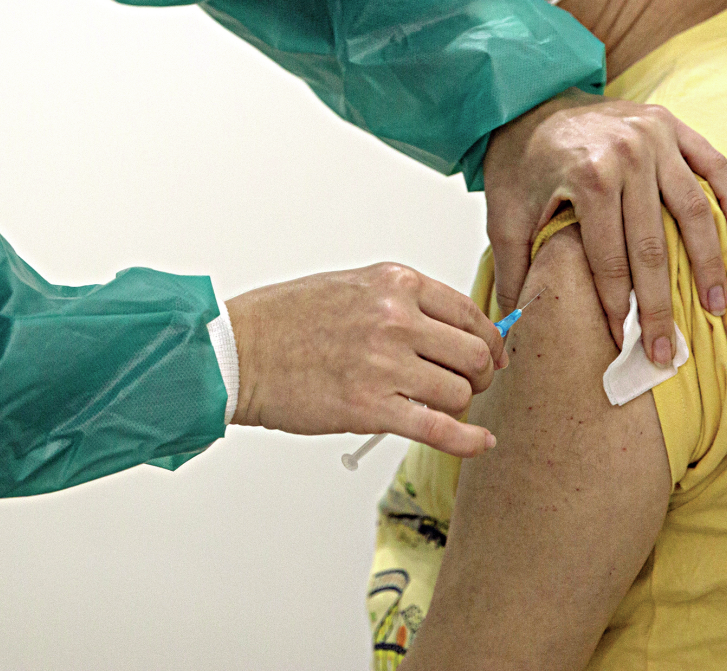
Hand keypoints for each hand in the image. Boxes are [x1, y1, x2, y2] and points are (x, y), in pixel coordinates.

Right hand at [225, 263, 505, 457]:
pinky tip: (480, 442)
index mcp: (394, 284)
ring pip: (460, 392)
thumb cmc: (284, 320)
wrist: (238, 352)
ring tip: (440, 408)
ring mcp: (385, 364)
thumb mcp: (351, 287)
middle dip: (478, 375)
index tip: (488, 355)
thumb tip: (448, 329)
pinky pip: (440, 428)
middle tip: (467, 385)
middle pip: (474, 354)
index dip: (487, 339)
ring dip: (458, 405)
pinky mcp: (371, 408)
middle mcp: (396, 319)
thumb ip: (401, 302)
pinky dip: (468, 440)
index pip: (469, 312)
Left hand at [482, 90, 726, 365]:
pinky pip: (713, 164)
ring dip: (707, 262)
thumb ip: (513, 266)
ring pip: (693, 211)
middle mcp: (628, 155)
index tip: (624, 343)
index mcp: (588, 177)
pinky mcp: (670, 124)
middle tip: (667, 350)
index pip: (610, 259)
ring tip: (715, 305)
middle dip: (660, 305)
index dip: (617, 307)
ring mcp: (654, 138)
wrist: (526, 98)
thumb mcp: (504, 212)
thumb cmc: (518, 160)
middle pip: (653, 246)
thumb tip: (515, 320)